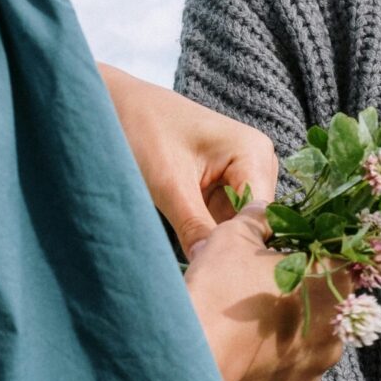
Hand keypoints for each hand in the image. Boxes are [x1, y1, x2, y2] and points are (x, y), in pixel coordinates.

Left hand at [99, 63, 277, 257]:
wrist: (118, 106)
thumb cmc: (143, 131)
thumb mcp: (168, 184)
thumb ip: (194, 227)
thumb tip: (211, 268)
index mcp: (254, 152)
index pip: (262, 216)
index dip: (241, 247)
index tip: (216, 274)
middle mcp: (259, 161)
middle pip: (254, 222)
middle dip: (230, 247)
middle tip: (204, 272)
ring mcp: (243, 172)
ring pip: (239, 224)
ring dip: (219, 243)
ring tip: (198, 262)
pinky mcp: (225, 183)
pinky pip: (225, 219)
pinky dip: (209, 234)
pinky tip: (194, 248)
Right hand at [184, 203, 349, 380]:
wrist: (196, 356)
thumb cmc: (221, 288)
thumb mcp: (236, 234)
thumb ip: (259, 216)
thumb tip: (264, 209)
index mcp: (333, 277)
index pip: (337, 250)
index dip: (310, 242)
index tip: (287, 243)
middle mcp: (338, 320)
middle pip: (326, 290)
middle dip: (301, 280)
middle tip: (265, 274)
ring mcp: (322, 357)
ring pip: (313, 326)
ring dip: (292, 316)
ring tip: (256, 310)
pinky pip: (297, 356)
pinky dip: (281, 347)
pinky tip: (252, 338)